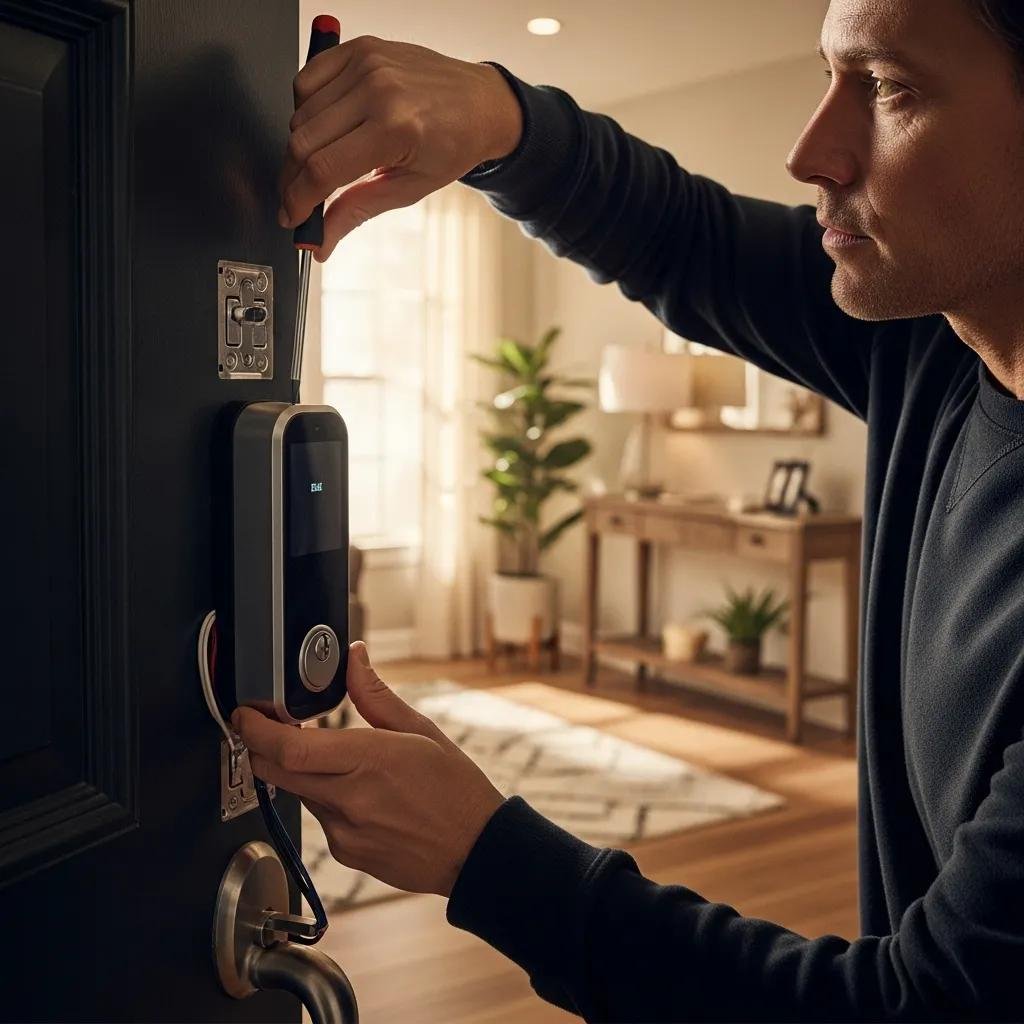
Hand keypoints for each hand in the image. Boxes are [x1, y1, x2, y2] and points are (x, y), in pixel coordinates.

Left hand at [232, 641, 505, 898]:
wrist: (474, 851)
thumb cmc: (456, 790)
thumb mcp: (422, 730)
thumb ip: (375, 694)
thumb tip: (354, 658)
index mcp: (371, 760)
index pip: (290, 747)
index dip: (256, 730)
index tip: (246, 714)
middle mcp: (351, 799)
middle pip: (277, 771)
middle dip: (262, 747)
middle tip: (266, 726)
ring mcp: (345, 831)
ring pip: (298, 793)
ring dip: (300, 772)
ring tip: (340, 762)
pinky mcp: (345, 854)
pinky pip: (319, 818)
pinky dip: (325, 799)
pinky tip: (359, 795)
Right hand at [279, 35, 523, 258]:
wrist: (480, 105)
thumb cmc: (454, 145)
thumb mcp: (409, 189)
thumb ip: (357, 211)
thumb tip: (320, 241)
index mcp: (395, 129)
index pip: (323, 169)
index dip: (298, 199)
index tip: (291, 216)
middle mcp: (378, 90)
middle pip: (303, 141)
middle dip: (293, 178)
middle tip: (300, 199)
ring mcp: (367, 64)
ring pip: (299, 113)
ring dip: (300, 146)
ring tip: (321, 163)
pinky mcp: (360, 48)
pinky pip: (307, 80)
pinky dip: (305, 109)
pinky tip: (325, 128)